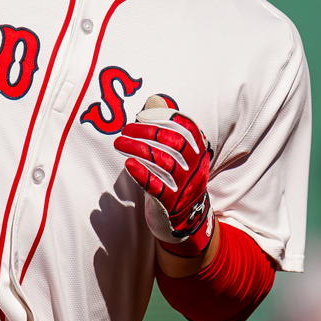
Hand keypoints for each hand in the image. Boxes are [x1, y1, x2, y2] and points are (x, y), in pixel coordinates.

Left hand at [113, 94, 212, 257]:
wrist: (187, 221)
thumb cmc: (176, 180)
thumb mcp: (176, 154)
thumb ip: (165, 127)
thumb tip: (154, 99)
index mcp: (200, 152)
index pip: (187, 128)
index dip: (165, 118)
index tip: (143, 115)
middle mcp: (197, 167)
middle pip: (174, 143)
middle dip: (147, 132)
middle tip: (125, 129)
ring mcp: (187, 187)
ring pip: (164, 162)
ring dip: (139, 149)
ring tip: (119, 143)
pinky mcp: (173, 205)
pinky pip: (158, 187)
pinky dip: (143, 174)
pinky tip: (128, 164)